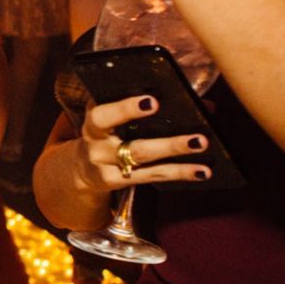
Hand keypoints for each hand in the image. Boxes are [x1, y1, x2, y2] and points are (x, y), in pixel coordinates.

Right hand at [69, 94, 210, 191]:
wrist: (83, 167)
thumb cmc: (107, 131)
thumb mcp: (111, 116)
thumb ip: (141, 103)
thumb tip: (199, 101)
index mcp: (94, 122)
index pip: (105, 115)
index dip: (127, 108)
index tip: (152, 101)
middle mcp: (97, 145)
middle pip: (134, 146)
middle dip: (168, 143)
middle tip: (198, 137)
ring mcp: (106, 166)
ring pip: (145, 160)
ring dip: (176, 154)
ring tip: (201, 147)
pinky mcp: (116, 181)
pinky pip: (152, 175)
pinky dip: (179, 172)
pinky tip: (201, 171)